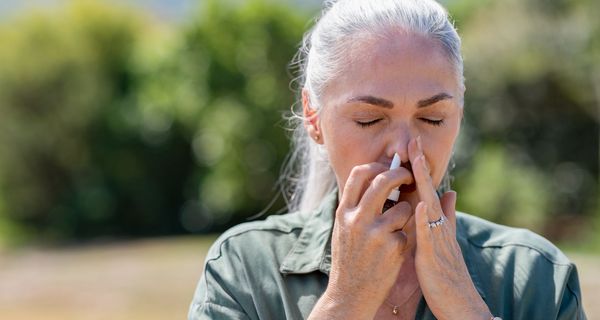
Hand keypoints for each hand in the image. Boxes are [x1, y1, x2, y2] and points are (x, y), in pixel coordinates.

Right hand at [315, 162, 414, 318]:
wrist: (350, 293)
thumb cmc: (349, 259)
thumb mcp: (343, 229)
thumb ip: (355, 206)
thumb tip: (372, 179)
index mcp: (344, 212)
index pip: (358, 174)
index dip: (376, 165)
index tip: (387, 167)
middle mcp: (358, 219)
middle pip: (383, 180)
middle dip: (401, 174)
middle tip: (410, 177)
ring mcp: (376, 233)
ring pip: (403, 208)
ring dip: (405, 216)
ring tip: (394, 232)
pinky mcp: (393, 247)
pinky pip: (407, 232)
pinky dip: (403, 239)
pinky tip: (392, 253)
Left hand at [409, 136, 491, 319]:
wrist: (457, 301)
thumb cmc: (446, 271)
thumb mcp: (443, 239)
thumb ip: (446, 216)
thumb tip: (450, 192)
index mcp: (437, 222)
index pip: (427, 189)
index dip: (420, 169)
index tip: (412, 147)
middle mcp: (439, 225)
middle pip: (429, 190)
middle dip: (420, 166)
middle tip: (413, 140)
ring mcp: (438, 239)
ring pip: (430, 206)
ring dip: (423, 184)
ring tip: (414, 162)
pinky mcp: (434, 255)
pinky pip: (430, 234)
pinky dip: (426, 219)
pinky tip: (421, 204)